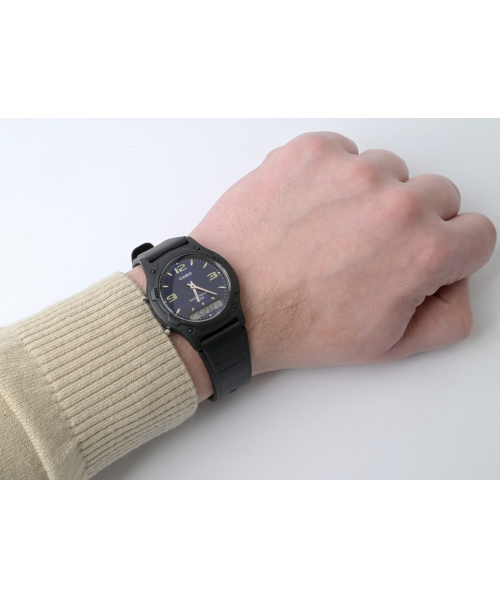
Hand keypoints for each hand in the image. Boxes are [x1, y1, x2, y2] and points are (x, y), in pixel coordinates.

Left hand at [189, 132, 495, 375]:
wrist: (229, 302)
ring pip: (390, 171)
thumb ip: (447, 317)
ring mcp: (350, 169)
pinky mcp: (311, 152)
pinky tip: (310, 210)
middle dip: (414, 223)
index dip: (452, 252)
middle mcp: (394, 201)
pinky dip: (333, 177)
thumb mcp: (386, 345)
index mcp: (422, 250)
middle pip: (438, 194)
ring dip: (371, 196)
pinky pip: (344, 152)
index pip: (477, 232)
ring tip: (332, 231)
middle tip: (370, 249)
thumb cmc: (296, 325)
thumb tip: (456, 285)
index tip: (425, 257)